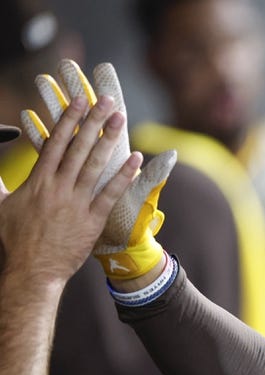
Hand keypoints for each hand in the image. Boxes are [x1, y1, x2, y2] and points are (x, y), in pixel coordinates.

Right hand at [0, 93, 139, 286]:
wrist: (31, 270)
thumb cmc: (14, 240)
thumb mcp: (0, 205)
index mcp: (37, 181)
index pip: (55, 142)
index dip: (69, 120)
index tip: (80, 101)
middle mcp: (57, 187)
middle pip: (78, 147)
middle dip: (94, 122)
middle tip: (108, 101)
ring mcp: (76, 203)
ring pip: (95, 165)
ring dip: (110, 140)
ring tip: (121, 120)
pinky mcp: (91, 221)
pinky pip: (110, 194)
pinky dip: (124, 176)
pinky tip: (137, 160)